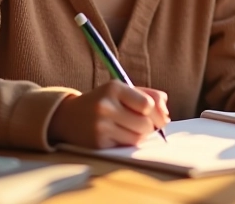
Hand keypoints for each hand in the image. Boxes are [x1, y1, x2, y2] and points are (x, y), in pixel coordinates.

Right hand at [48, 82, 170, 148]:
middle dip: (150, 126)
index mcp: (114, 88)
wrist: (67, 116)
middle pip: (145, 124)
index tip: (151, 112)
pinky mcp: (98, 143)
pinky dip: (128, 142)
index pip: (147, 105)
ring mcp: (100, 125)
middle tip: (144, 123)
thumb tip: (166, 111)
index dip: (155, 112)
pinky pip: (126, 146)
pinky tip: (118, 135)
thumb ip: (147, 95)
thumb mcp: (121, 91)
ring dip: (140, 135)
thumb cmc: (102, 102)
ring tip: (131, 128)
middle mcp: (105, 106)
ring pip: (138, 137)